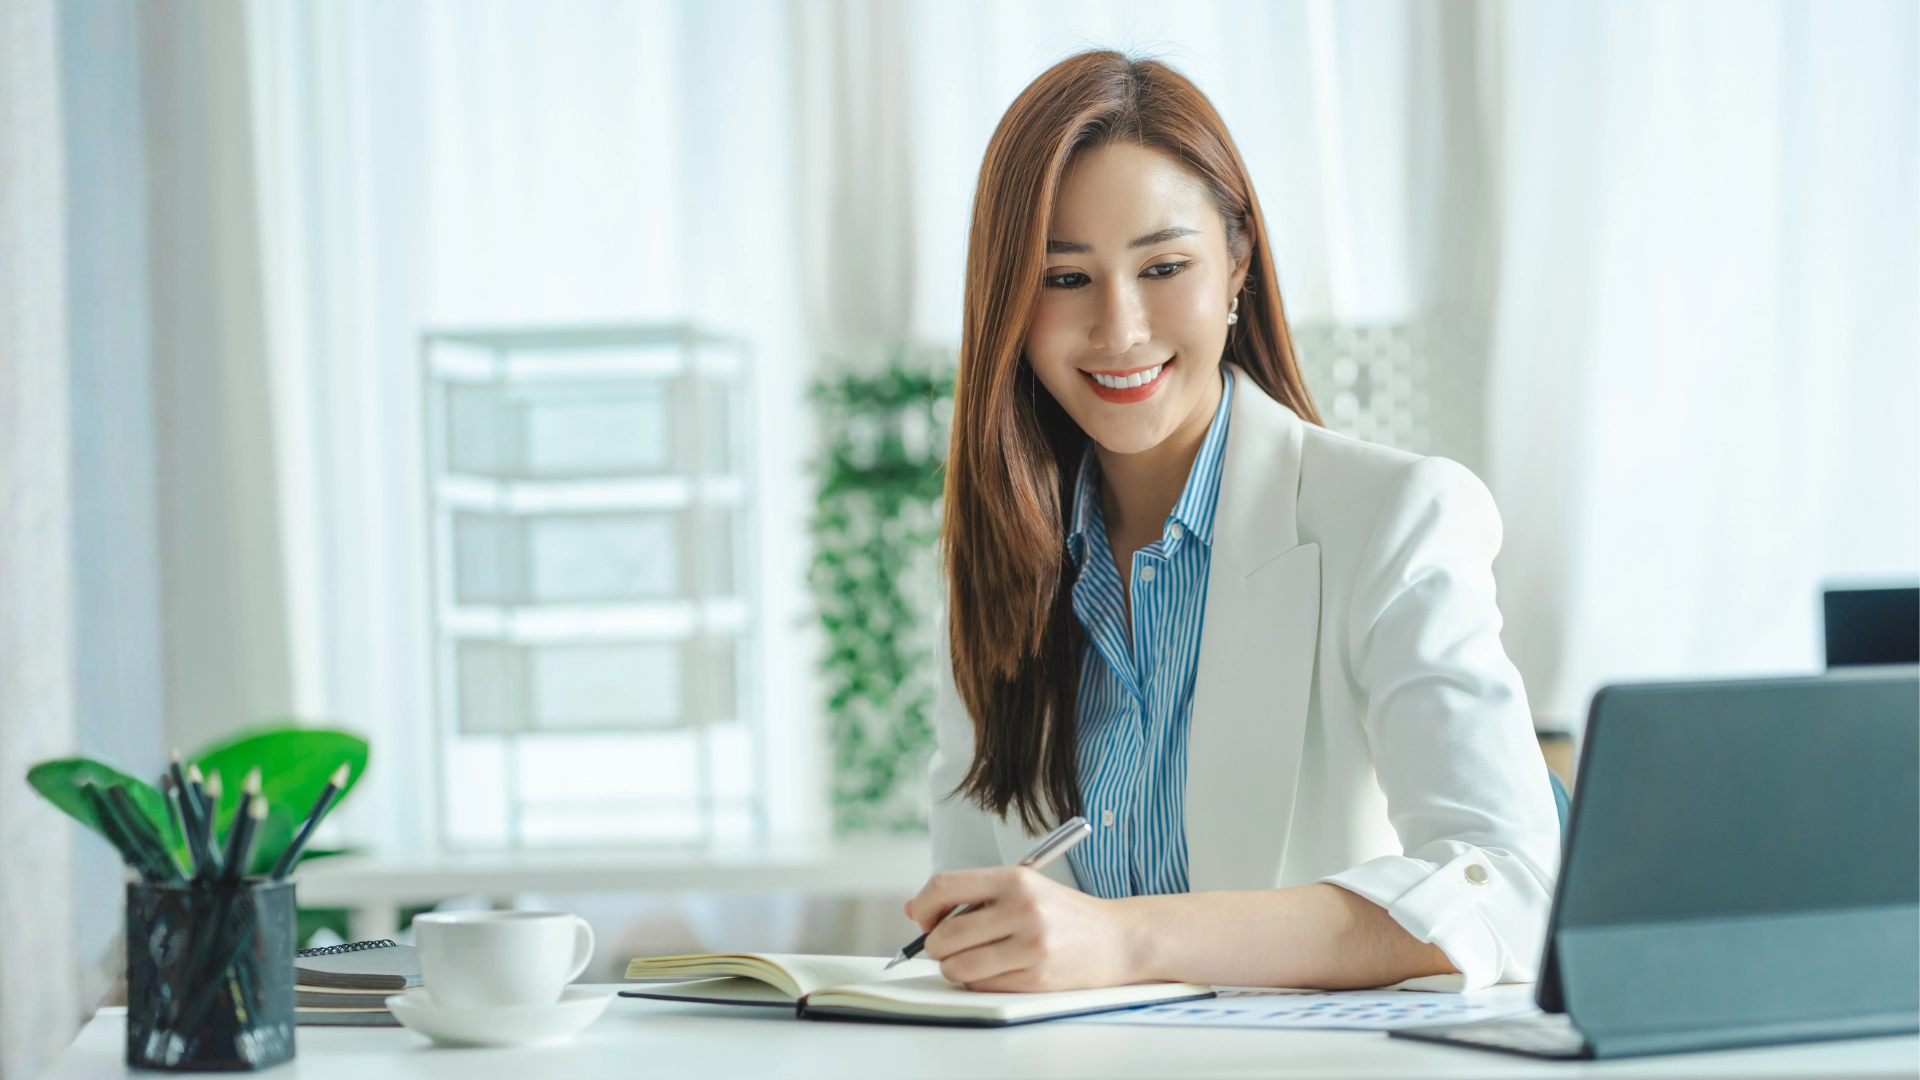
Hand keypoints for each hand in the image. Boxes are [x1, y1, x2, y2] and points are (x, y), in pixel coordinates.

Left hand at [902, 867, 1143, 990]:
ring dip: (954, 967)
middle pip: (944, 936)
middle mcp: (1022, 909)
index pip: (943, 887)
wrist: (1117, 939)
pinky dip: (978, 981)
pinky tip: (996, 968)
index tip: (925, 918)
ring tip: (972, 957)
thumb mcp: (1021, 887)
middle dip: (936, 945)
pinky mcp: (1036, 978)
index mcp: (1015, 879)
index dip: (924, 906)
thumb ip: (968, 895)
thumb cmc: (1062, 912)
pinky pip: (982, 985)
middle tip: (949, 944)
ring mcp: (1030, 946)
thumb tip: (913, 910)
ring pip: (958, 967)